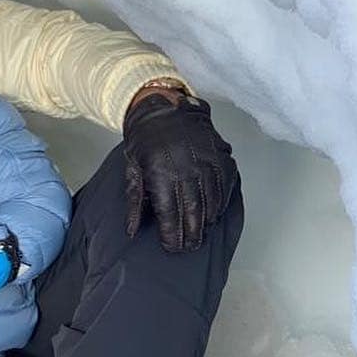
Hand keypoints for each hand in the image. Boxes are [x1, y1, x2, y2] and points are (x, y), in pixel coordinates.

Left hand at [123, 91, 236, 252]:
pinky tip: (213, 213)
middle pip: (193, 212)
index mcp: (162, 175)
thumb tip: (131, 230)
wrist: (163, 108)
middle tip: (190, 247)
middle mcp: (187, 170)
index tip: (172, 247)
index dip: (172, 235)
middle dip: (192, 235)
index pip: (170, 214)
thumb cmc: (144, 141)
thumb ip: (134, 202)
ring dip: (207, 222)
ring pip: (211, 202)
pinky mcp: (220, 157)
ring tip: (201, 233)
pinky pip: (224, 187)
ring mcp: (206, 163)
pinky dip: (220, 203)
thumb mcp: (132, 170)